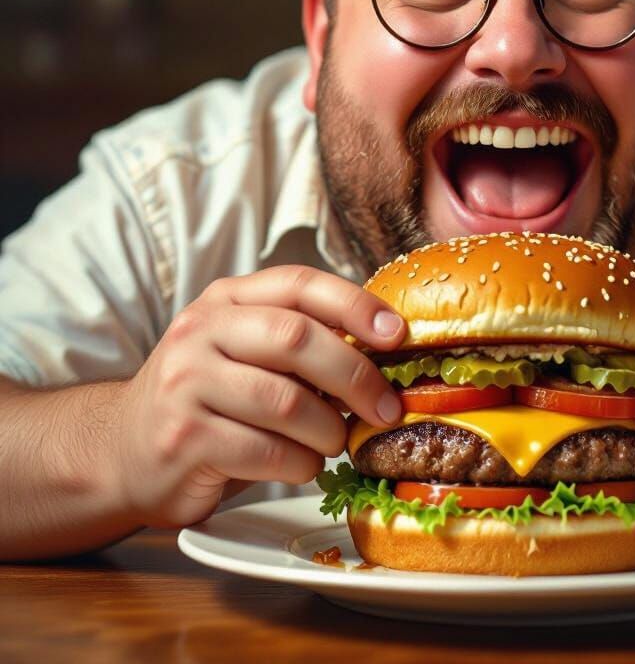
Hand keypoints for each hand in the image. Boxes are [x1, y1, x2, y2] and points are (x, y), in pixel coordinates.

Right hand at [113, 265, 405, 528]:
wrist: (122, 450)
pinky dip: (300, 463)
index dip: (355, 305)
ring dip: (328, 430)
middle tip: (387, 406)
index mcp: (226, 299)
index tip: (398, 333)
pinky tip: (301, 464)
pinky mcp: (184, 438)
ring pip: (286, 402)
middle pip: (296, 339)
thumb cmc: (211, 399)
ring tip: (335, 441)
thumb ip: (300, 341)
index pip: (299, 284)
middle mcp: (201, 331)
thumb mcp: (246, 352)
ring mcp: (187, 383)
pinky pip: (267, 451)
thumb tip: (386, 349)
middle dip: (355, 374)